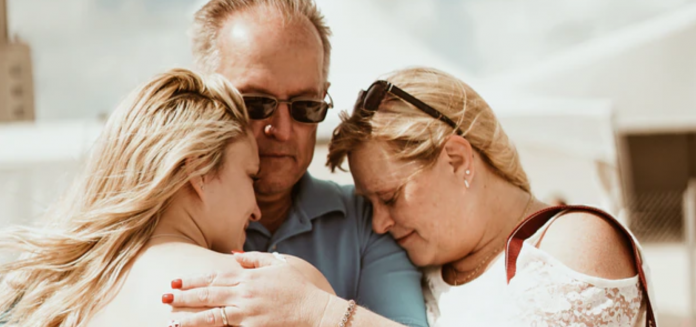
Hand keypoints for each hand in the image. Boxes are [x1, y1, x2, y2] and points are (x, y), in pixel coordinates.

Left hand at [163, 252, 330, 326]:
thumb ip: (255, 259)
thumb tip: (233, 254)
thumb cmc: (299, 287)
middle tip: (164, 297)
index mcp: (250, 277)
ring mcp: (247, 312)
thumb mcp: (280, 264)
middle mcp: (245, 293)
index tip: (177, 281)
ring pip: (211, 314)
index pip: (215, 277)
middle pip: (208, 294)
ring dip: (189, 317)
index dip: (194, 279)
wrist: (315, 310)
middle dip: (184, 296)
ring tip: (171, 320)